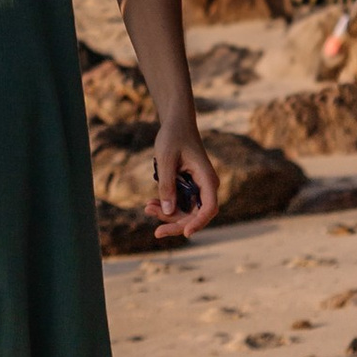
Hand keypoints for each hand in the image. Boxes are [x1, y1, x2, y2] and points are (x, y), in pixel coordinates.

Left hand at [146, 119, 218, 241]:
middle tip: (156, 232)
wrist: (176, 123)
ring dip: (168, 215)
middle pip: (196, 215)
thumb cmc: (173, 137)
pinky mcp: (189, 188)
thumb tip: (167, 210)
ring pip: (187, 212)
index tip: (186, 233)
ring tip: (147, 208)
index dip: (199, 222)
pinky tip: (150, 204)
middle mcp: (206, 186)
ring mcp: (198, 188)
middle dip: (176, 223)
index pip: (209, 207)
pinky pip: (180, 204)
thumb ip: (167, 184)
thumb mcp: (165, 159)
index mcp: (207, 178)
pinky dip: (166, 206)